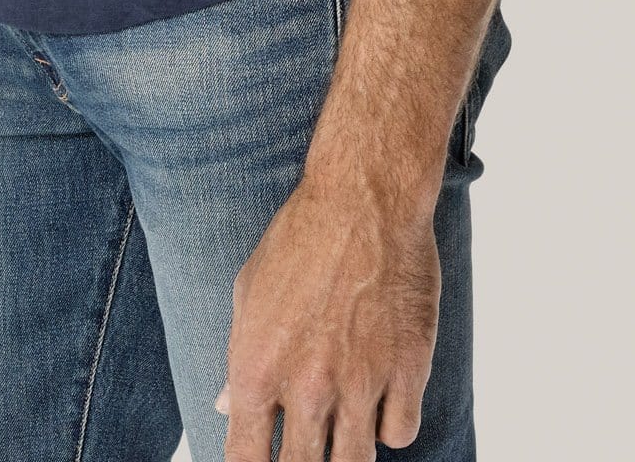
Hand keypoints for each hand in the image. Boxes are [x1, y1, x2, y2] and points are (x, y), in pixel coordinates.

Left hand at [215, 173, 439, 459]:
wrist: (365, 199)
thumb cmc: (302, 237)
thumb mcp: (248, 291)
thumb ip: (239, 357)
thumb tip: (227, 406)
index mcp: (257, 368)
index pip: (245, 460)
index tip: (262, 460)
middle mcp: (306, 386)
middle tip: (309, 440)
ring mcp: (360, 382)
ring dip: (346, 447)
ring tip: (343, 421)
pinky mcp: (408, 369)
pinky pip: (400, 433)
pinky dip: (390, 423)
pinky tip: (381, 398)